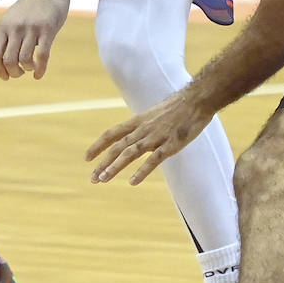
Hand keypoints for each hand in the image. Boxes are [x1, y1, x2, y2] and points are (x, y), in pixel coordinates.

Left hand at [0, 0, 69, 79]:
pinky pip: (42, 55)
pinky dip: (40, 69)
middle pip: (9, 60)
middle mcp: (15, 28)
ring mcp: (32, 29)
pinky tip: (38, 75)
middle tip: (18, 73)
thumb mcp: (9, 23)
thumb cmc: (28, 8)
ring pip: (25, 59)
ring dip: (26, 69)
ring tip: (29, 68)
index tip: (5, 76)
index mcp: (3, 27)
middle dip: (13, 73)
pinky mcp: (47, 30)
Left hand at [86, 90, 212, 184]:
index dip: (98, 146)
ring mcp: (156, 137)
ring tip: (103, 179)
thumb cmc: (178, 107)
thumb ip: (144, 125)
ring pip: (130, 153)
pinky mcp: (170, 145)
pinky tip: (132, 182)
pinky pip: (153, 160)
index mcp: (138, 121)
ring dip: (115, 166)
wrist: (197, 100)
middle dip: (103, 163)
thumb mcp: (155, 114)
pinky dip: (142, 171)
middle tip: (93, 178)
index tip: (87, 158)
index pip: (112, 133)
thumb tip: (136, 133)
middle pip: (117, 147)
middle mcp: (143, 129)